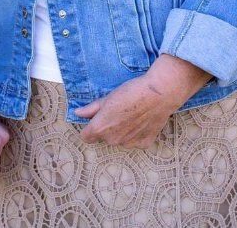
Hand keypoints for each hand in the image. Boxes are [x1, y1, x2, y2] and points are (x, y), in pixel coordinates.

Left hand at [75, 55, 209, 148]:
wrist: (159, 94)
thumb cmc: (131, 91)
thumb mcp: (108, 97)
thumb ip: (91, 109)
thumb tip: (78, 113)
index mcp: (101, 128)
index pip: (86, 136)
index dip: (89, 127)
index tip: (96, 119)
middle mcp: (113, 140)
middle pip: (104, 137)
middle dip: (107, 127)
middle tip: (118, 111)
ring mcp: (129, 144)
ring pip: (119, 139)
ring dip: (122, 131)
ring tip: (132, 114)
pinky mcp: (144, 144)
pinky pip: (135, 141)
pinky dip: (137, 134)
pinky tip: (143, 120)